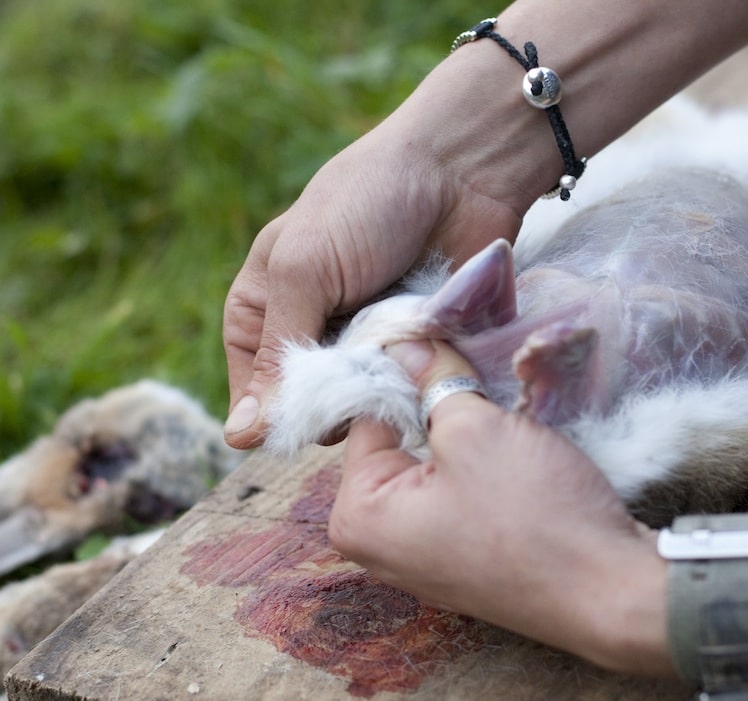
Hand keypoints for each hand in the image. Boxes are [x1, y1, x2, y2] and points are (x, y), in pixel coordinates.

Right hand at [222, 117, 524, 448]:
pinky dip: (412, 386)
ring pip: (361, 406)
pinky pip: (407, 392)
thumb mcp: (303, 270)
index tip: (296, 422)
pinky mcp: (417, 349)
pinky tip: (423, 369)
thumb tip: (240, 437)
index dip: (271, 411)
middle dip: (330, 401)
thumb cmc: (366, 204)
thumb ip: (276, 353)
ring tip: (393, 360)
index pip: (251, 388)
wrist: (462, 170)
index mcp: (266, 307)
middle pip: (310, 406)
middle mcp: (315, 331)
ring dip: (374, 393)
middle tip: (357, 376)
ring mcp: (369, 344)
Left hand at [329, 339, 672, 675]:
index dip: (409, 375)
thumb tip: (404, 343)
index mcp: (358, 518)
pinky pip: (457, 497)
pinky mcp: (465, 563)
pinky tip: (514, 457)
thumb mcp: (475, 429)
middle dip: (436, 408)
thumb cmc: (532, 514)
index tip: (447, 347)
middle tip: (481, 378)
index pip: (367, 416)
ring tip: (504, 418)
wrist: (609, 591)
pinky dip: (481, 470)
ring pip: (433, 467)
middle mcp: (377, 548)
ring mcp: (423, 561)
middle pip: (399, 444)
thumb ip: (432, 381)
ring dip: (465, 436)